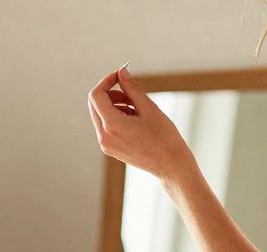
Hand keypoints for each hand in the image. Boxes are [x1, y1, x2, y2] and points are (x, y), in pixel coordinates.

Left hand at [88, 66, 195, 181]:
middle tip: (130, 94)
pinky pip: (106, 126)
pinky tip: (135, 120)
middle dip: (110, 93)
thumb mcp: (148, 108)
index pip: (96, 95)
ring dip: (115, 105)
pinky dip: (116, 117)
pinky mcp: (110, 149)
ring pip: (100, 115)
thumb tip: (121, 71)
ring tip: (137, 108)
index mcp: (112, 125)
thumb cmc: (164, 137)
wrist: (171, 165)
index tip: (120, 76)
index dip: (106, 81)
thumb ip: (131, 88)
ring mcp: (105, 145)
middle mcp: (104, 136)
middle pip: (95, 104)